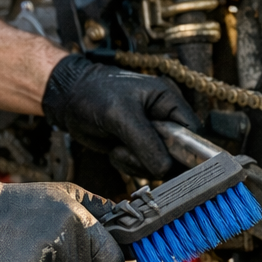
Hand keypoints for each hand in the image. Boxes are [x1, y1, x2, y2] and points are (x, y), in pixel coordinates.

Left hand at [42, 55, 200, 177]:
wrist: (68, 99)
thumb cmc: (92, 93)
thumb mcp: (120, 115)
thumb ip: (145, 141)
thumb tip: (165, 168)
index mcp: (169, 100)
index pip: (193, 133)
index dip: (186, 151)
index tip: (170, 162)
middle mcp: (164, 118)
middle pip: (178, 154)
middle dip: (154, 159)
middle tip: (130, 151)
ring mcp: (151, 135)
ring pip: (159, 165)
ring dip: (137, 162)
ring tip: (118, 146)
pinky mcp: (137, 148)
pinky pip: (142, 167)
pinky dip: (126, 164)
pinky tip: (114, 149)